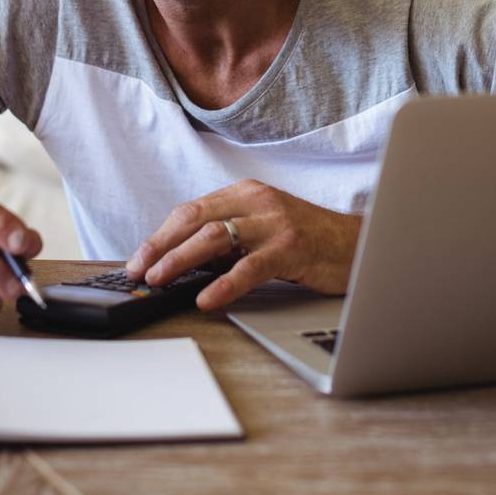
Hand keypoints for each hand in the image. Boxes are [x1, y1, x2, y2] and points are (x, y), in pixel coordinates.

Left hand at [126, 181, 362, 311]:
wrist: (357, 244)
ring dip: (180, 261)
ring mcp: (275, 223)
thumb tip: (183, 265)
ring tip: (159, 281)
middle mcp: (257, 201)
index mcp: (246, 194)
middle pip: (196, 219)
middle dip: (161, 246)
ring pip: (215, 237)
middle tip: (138, 271)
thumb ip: (229, 241)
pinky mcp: (292, 247)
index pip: (191, 210)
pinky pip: (250, 267)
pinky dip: (224, 285)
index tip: (138, 260)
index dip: (160, 236)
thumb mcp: (262, 231)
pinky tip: (206, 300)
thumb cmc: (308, 241)